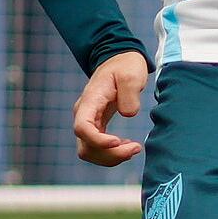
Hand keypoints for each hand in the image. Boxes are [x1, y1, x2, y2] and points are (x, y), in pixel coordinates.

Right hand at [73, 50, 148, 165]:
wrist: (120, 61)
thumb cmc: (125, 66)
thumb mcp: (131, 74)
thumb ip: (129, 93)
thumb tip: (128, 114)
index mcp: (90, 101)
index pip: (82, 128)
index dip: (98, 140)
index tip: (118, 141)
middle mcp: (84, 114)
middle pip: (86, 146)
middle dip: (109, 154)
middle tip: (135, 148)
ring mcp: (88, 122)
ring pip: (90, 151)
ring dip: (111, 157)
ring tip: (134, 148)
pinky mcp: (97, 126)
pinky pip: (97, 148)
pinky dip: (112, 153)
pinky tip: (128, 146)